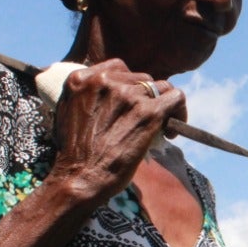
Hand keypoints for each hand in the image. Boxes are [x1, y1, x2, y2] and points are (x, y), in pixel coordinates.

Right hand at [47, 60, 186, 201]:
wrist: (79, 178)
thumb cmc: (73, 154)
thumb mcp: (68, 112)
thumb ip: (86, 96)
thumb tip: (107, 92)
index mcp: (81, 78)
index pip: (118, 68)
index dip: (130, 85)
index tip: (132, 102)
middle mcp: (104, 81)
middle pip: (141, 78)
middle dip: (147, 98)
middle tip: (146, 120)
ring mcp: (128, 95)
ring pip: (160, 87)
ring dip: (163, 106)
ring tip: (161, 128)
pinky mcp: (148, 112)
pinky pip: (176, 98)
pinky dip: (180, 111)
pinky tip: (172, 132)